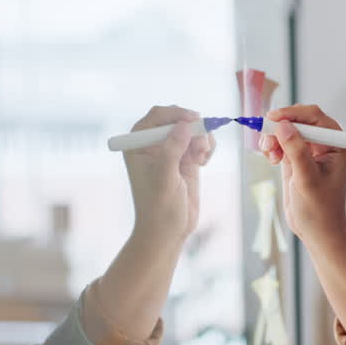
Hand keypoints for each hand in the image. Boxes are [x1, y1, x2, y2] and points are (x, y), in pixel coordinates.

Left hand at [121, 105, 214, 245]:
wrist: (169, 230)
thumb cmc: (159, 208)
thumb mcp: (164, 178)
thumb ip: (172, 150)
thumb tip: (185, 124)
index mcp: (138, 145)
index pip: (157, 116)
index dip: (176, 114)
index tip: (194, 119)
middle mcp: (154, 144)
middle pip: (177, 119)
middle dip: (193, 127)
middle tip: (202, 145)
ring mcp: (172, 151)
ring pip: (193, 130)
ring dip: (203, 138)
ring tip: (202, 158)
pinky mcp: (187, 160)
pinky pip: (201, 142)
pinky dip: (207, 147)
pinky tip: (204, 162)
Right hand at [260, 105, 345, 246]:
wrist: (317, 230)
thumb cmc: (320, 208)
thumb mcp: (307, 179)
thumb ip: (296, 151)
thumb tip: (283, 125)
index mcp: (338, 145)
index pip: (315, 118)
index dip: (293, 113)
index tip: (273, 118)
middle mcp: (326, 143)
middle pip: (299, 120)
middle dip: (280, 126)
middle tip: (266, 139)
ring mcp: (310, 150)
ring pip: (287, 130)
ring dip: (273, 137)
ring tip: (269, 154)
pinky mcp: (296, 158)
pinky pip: (281, 142)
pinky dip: (272, 145)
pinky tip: (271, 158)